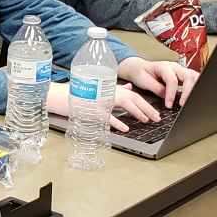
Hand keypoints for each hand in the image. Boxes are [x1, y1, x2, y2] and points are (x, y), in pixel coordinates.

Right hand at [46, 81, 160, 132]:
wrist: (59, 95)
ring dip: (137, 112)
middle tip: (157, 118)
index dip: (146, 103)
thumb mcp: (98, 89)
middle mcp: (108, 91)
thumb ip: (116, 88)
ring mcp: (100, 100)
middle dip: (147, 108)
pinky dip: (117, 122)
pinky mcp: (92, 109)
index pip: (133, 95)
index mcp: (110, 87)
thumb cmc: (78, 93)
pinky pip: (107, 116)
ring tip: (147, 120)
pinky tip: (125, 128)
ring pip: (124, 104)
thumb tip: (129, 88)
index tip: (155, 112)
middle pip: (133, 99)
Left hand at [117, 57, 198, 107]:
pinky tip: (192, 97)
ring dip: (194, 89)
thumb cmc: (141, 73)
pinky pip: (193, 80)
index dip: (171, 94)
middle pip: (188, 76)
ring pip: (194, 76)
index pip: (172, 80)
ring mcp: (180, 70)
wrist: (139, 68)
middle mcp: (174, 67)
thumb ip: (156, 88)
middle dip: (188, 92)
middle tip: (183, 105)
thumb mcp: (143, 81)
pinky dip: (195, 88)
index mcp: (164, 66)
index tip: (169, 105)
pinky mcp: (183, 75)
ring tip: (190, 102)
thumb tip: (165, 96)